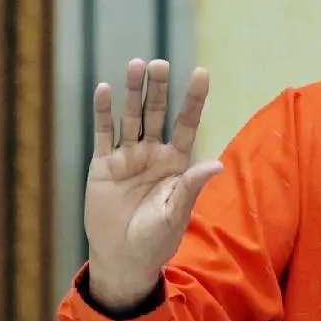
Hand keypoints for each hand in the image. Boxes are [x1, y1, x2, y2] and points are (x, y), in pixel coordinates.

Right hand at [84, 58, 223, 311]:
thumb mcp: (177, 212)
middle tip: (161, 63)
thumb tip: (217, 163)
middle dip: (159, 88)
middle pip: (157, 113)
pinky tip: (106, 89)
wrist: (124, 257)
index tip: (202, 73)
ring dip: (133, 92)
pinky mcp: (103, 165)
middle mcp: (153, 153)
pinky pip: (104, 134)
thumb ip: (192, 185)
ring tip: (137, 65)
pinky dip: (104, 113)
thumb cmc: (157, 238)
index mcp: (177, 163)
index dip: (194, 99)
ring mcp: (127, 157)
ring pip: (131, 117)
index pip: (187, 123)